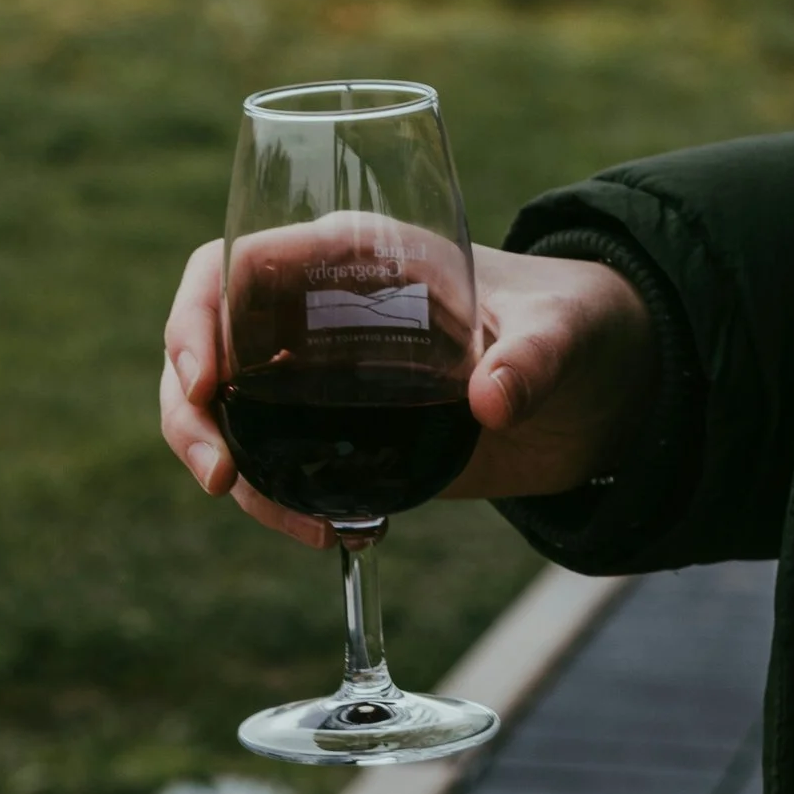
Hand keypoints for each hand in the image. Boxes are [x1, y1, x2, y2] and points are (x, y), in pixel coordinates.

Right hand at [159, 239, 659, 547]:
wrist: (601, 389)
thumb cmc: (578, 325)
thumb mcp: (564, 333)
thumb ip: (533, 358)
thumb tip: (491, 402)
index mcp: (349, 256)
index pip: (233, 269)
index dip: (198, 320)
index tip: (206, 382)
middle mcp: (318, 314)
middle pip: (208, 350)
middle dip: (192, 415)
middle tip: (218, 478)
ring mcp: (323, 380)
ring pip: (233, 417)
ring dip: (238, 476)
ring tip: (303, 529)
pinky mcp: (342, 438)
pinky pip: (278, 466)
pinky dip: (284, 506)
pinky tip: (336, 537)